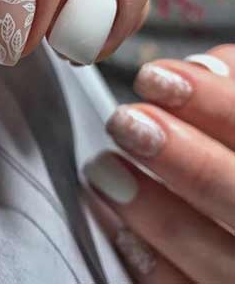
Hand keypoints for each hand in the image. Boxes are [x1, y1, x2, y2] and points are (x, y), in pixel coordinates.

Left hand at [85, 45, 234, 282]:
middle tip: (123, 121)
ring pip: (210, 255)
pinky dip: (142, 257)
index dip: (213, 102)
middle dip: (178, 156)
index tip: (154, 77)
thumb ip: (234, 95)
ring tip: (103, 168)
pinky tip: (114, 222)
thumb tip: (199, 68)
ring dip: (150, 209)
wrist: (234, 218)